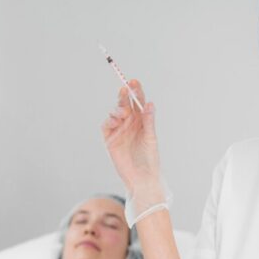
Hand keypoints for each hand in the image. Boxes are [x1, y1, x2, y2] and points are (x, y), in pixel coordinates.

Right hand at [101, 79, 160, 193]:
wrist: (141, 177)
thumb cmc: (150, 159)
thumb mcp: (151, 137)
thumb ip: (148, 121)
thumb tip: (149, 103)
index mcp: (142, 120)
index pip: (138, 102)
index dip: (136, 91)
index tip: (134, 81)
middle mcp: (130, 123)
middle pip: (125, 104)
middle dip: (124, 95)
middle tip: (125, 88)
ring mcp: (119, 130)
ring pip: (115, 113)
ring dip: (118, 109)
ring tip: (124, 113)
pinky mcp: (110, 140)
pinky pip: (106, 125)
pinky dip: (110, 121)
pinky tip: (115, 120)